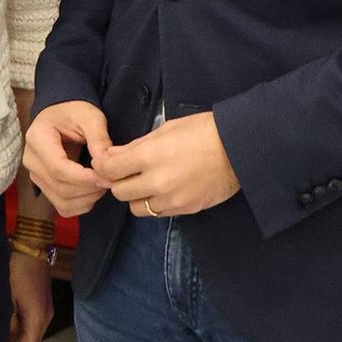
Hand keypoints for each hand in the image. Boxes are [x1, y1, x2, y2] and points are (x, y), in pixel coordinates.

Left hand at [8, 252, 53, 341]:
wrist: (32, 246)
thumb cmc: (18, 269)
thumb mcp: (7, 296)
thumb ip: (4, 320)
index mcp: (37, 317)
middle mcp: (45, 316)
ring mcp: (45, 308)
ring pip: (31, 332)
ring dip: (16, 336)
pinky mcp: (41, 300)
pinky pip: (31, 321)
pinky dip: (19, 326)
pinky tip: (5, 321)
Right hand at [23, 101, 111, 216]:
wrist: (62, 113)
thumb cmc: (74, 111)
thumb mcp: (90, 117)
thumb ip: (98, 138)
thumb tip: (105, 163)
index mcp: (37, 138)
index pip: (58, 168)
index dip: (84, 178)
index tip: (107, 177)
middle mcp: (31, 160)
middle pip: (61, 187)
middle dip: (89, 189)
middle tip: (111, 180)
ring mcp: (35, 175)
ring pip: (62, 201)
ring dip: (87, 199)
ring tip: (104, 183)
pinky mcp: (44, 186)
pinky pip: (62, 207)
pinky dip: (81, 205)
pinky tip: (93, 191)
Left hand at [91, 112, 239, 217]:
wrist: (238, 149)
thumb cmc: (202, 131)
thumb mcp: (166, 129)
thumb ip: (136, 145)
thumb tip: (112, 155)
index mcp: (151, 155)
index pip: (110, 169)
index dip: (103, 166)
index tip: (105, 163)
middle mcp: (158, 181)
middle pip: (119, 192)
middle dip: (118, 181)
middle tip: (126, 171)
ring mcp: (172, 199)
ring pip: (136, 208)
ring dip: (136, 196)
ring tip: (146, 182)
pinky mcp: (185, 210)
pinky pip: (157, 213)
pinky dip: (155, 203)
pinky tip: (164, 189)